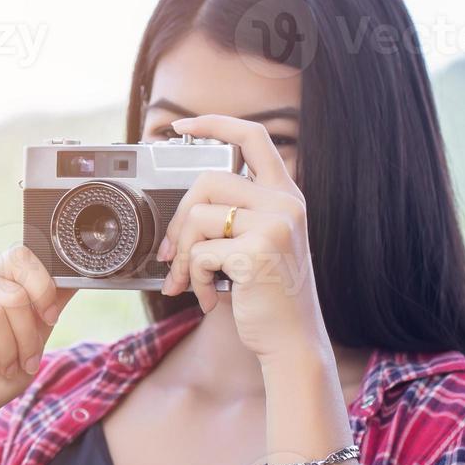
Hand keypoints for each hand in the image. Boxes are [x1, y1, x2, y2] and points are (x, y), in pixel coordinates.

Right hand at [0, 245, 73, 434]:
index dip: (41, 286)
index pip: (18, 256)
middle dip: (28, 335)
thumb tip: (74, 277)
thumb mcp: (35, 336)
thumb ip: (49, 305)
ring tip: (6, 365)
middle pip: (11, 294)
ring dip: (8, 349)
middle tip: (26, 359)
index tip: (50, 317)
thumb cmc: (0, 370)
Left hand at [155, 115, 329, 364]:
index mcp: (285, 195)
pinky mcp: (258, 251)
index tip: (181, 126)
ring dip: (183, 257)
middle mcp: (285, 203)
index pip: (252, 138)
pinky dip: (195, 280)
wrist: (292, 340)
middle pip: (207, 182)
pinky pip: (201, 253)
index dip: (214, 124)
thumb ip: (231, 219)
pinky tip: (211, 298)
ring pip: (197, 218)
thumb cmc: (269, 297)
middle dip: (178, 221)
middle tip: (171, 256)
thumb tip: (178, 218)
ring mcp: (275, 224)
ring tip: (193, 283)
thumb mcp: (257, 246)